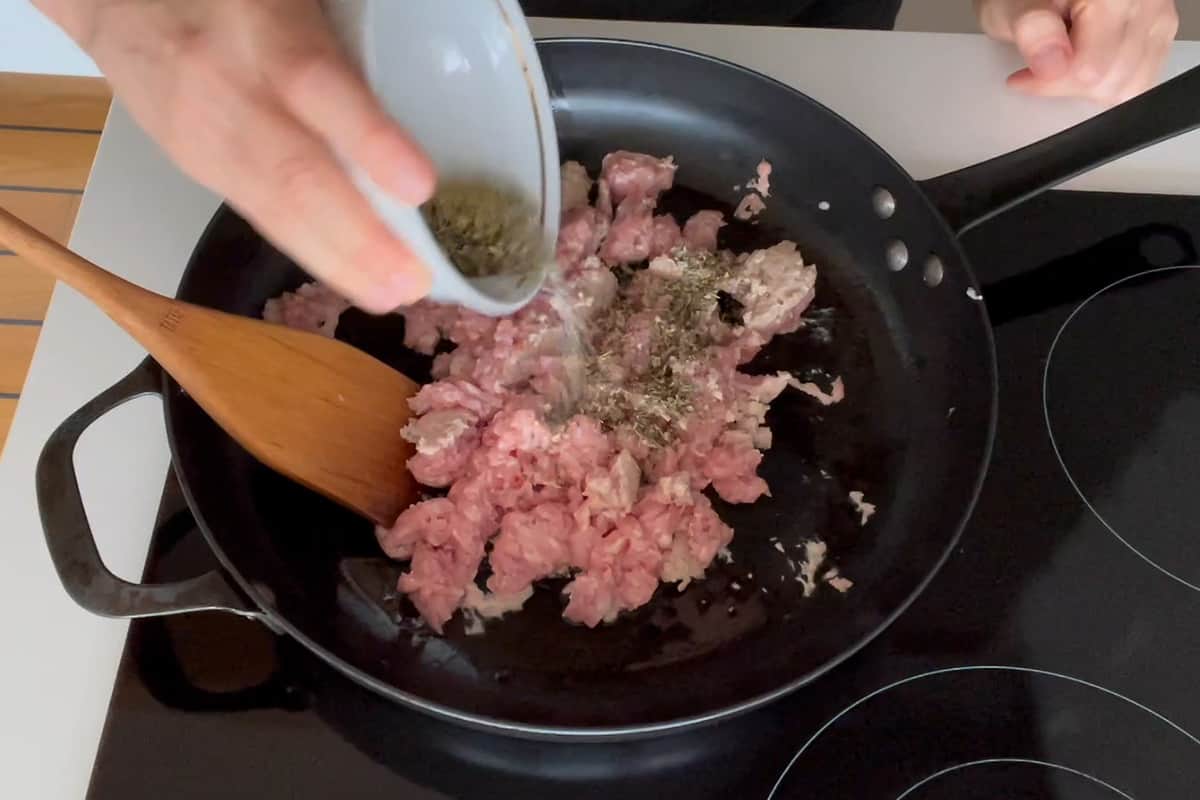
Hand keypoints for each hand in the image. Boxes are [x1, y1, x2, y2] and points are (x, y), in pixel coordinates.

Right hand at [34, 0, 435, 312]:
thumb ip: (351, 39)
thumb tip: (429, 90)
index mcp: (264, 27)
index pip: (318, 86)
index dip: (369, 141)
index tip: (420, 188)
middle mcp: (227, 84)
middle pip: (292, 172)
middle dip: (357, 237)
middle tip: (411, 283)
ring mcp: (203, 131)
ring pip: (270, 207)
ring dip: (334, 260)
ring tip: (389, 294)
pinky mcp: (193, 164)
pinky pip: (256, 212)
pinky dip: (307, 249)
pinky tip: (347, 276)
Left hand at [976, 0, 1179, 104]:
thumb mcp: (1012, 7)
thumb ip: (1033, 29)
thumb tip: (1052, 65)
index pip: (1089, 69)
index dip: (1050, 82)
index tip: (1025, 76)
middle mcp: (1146, 1)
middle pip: (1111, 81)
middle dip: (1068, 85)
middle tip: (1042, 66)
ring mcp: (1159, 16)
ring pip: (1129, 87)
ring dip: (1089, 86)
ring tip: (1065, 59)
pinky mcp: (1161, 31)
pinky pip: (1139, 81)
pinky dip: (1109, 82)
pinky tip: (1086, 61)